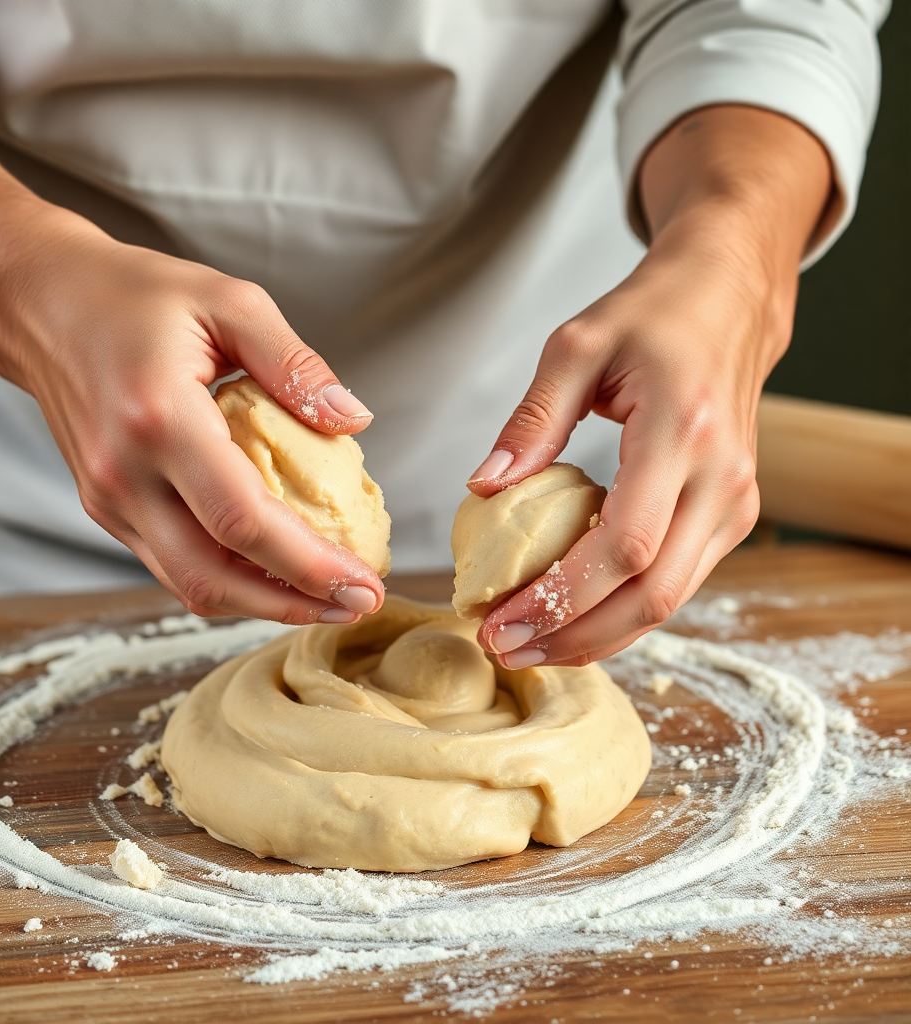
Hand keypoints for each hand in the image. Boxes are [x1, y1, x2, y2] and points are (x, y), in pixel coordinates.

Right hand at [0, 221, 385, 622]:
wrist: (41, 303)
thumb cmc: (136, 295)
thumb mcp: (229, 301)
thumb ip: (295, 364)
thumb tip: (354, 419)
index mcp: (159, 418)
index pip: (242, 521)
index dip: (309, 565)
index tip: (365, 584)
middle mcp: (124, 474)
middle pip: (213, 576)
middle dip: (293, 603)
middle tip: (358, 602)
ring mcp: (107, 499)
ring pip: (189, 584)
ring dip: (262, 603)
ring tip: (327, 597)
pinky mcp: (105, 507)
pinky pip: (172, 564)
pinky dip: (229, 579)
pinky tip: (275, 570)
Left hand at [467, 106, 831, 666]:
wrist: (730, 302)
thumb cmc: (653, 315)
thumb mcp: (576, 346)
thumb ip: (531, 421)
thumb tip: (483, 489)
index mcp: (682, 431)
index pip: (626, 545)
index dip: (560, 598)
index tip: (499, 621)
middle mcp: (722, 479)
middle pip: (651, 594)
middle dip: (573, 637)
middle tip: (505, 649)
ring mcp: (736, 503)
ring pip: (669, 602)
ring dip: (597, 637)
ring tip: (530, 646)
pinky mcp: (733, 516)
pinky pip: (678, 584)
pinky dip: (623, 613)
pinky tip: (573, 618)